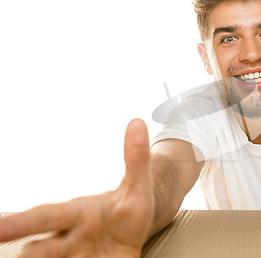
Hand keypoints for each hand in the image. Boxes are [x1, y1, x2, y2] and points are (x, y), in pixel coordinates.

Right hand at [0, 119, 154, 257]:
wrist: (136, 236)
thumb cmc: (129, 209)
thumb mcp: (138, 187)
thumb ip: (136, 159)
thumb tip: (137, 121)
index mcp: (76, 214)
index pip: (46, 216)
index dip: (21, 223)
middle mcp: (69, 238)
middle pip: (41, 250)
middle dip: (29, 256)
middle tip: (17, 256)